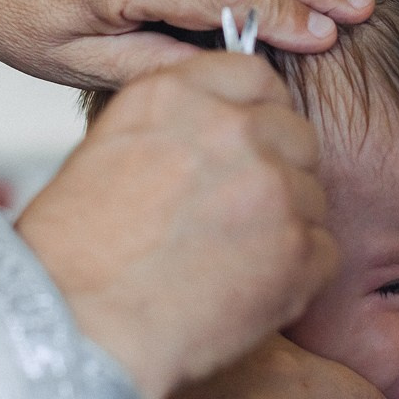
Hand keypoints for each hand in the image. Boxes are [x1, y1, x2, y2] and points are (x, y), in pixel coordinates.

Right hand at [17, 53, 335, 398]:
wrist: (79, 325)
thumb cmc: (76, 255)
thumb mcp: (111, 149)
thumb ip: (177, 125)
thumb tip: (220, 123)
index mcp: (178, 94)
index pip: (254, 73)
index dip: (256, 110)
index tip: (249, 139)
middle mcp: (232, 129)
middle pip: (294, 133)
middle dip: (277, 169)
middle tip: (239, 215)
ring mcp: (273, 187)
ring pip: (311, 195)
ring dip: (284, 225)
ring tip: (228, 263)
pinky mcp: (298, 248)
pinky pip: (322, 251)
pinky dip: (295, 275)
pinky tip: (245, 293)